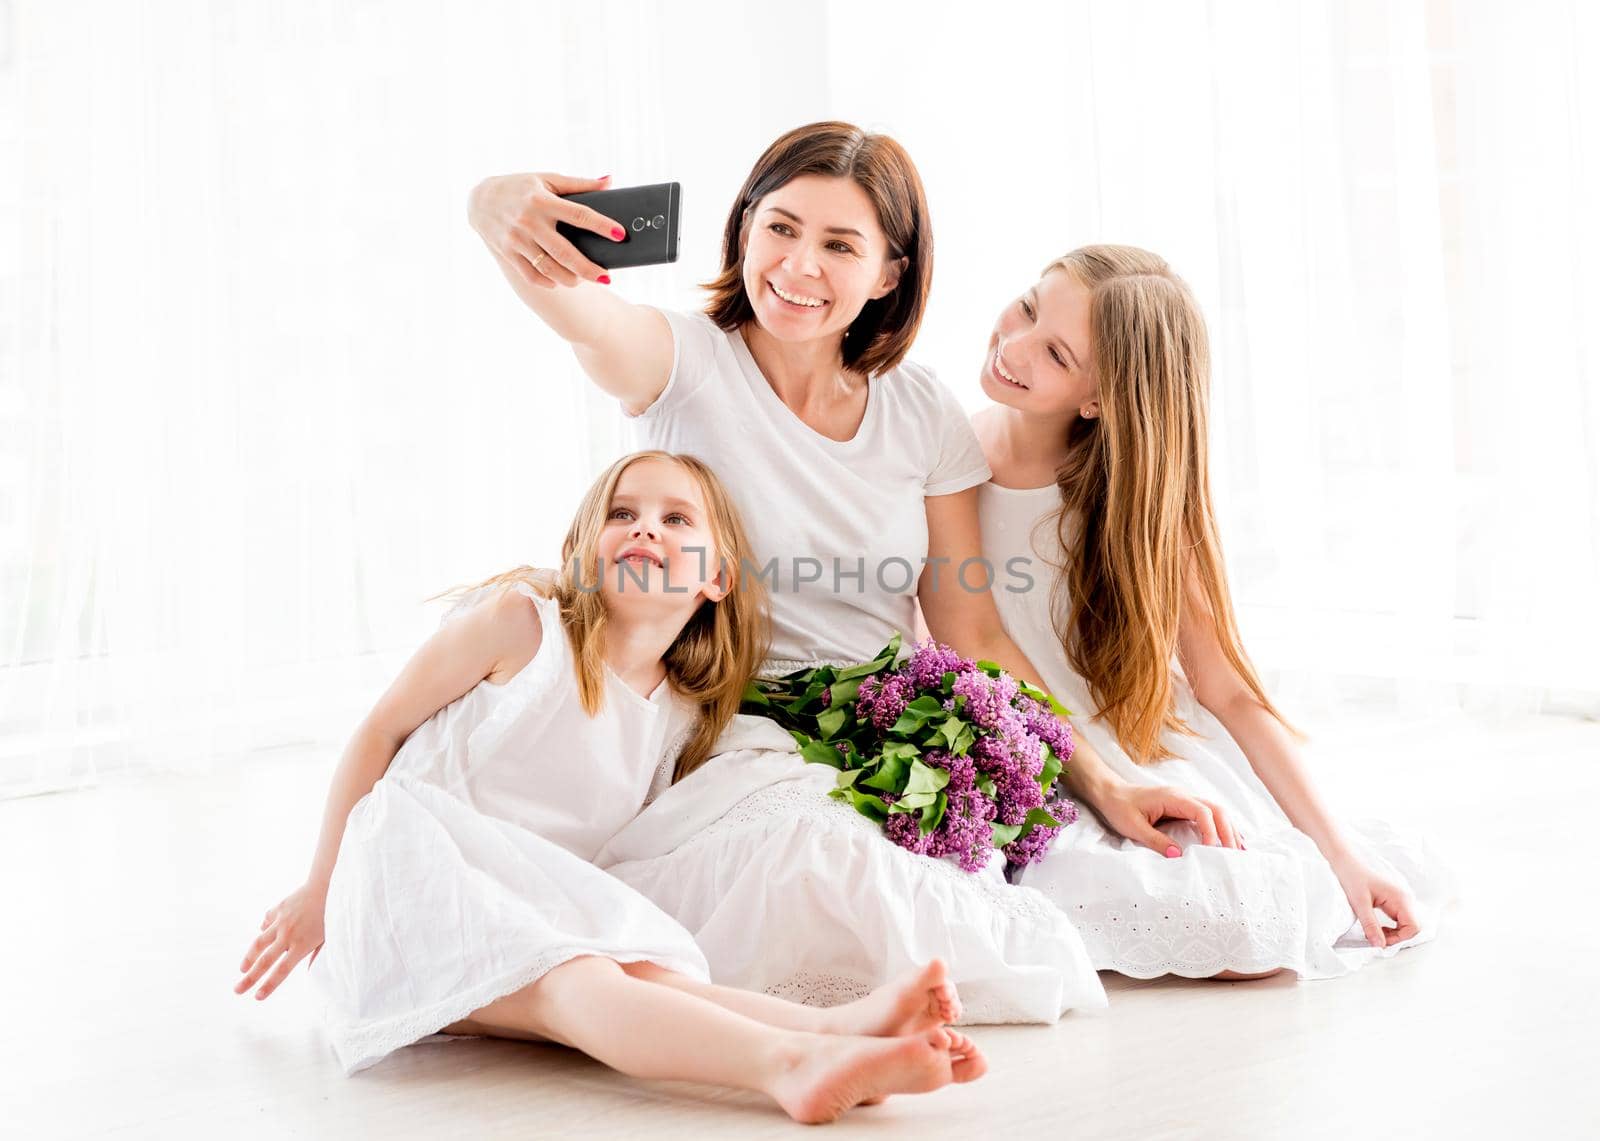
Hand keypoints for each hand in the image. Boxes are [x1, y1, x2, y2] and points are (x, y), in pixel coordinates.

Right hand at [235, 882, 327, 1000]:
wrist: (327, 885)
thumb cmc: (332, 914)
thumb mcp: (329, 939)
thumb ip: (318, 956)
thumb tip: (309, 973)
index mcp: (302, 945)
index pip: (281, 971)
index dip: (268, 985)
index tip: (257, 997)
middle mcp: (288, 934)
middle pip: (265, 961)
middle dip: (250, 978)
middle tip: (237, 990)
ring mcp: (280, 921)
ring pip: (259, 942)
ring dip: (249, 957)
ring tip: (242, 970)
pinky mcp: (278, 909)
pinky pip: (267, 922)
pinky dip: (264, 929)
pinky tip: (263, 934)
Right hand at [467, 171, 624, 288]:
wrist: (480, 199)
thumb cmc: (521, 188)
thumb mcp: (547, 179)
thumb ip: (579, 183)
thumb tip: (610, 181)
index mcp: (543, 200)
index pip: (578, 214)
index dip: (601, 225)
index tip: (620, 235)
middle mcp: (529, 221)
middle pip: (564, 252)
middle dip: (588, 268)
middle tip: (607, 277)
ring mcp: (517, 239)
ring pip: (548, 268)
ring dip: (570, 279)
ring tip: (586, 280)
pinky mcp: (508, 252)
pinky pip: (531, 275)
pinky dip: (548, 282)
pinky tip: (561, 282)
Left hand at [1092, 781, 1243, 855]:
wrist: (1110, 793)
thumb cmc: (1119, 807)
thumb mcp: (1133, 827)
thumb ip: (1155, 840)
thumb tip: (1178, 856)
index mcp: (1173, 797)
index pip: (1202, 811)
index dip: (1211, 831)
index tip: (1213, 850)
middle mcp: (1183, 796)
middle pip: (1216, 809)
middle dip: (1228, 830)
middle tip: (1236, 854)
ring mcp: (1184, 800)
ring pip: (1215, 810)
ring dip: (1228, 828)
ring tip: (1239, 849)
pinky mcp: (1182, 807)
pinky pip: (1207, 814)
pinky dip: (1220, 826)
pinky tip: (1227, 840)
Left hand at [1329, 853, 1419, 948]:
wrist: (1346, 865)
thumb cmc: (1353, 878)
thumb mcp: (1359, 904)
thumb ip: (1370, 925)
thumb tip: (1379, 945)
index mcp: (1401, 898)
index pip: (1413, 927)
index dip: (1399, 938)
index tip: (1381, 940)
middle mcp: (1405, 899)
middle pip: (1411, 927)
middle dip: (1396, 937)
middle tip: (1376, 937)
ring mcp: (1401, 900)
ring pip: (1406, 925)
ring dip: (1393, 933)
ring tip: (1374, 931)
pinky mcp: (1395, 902)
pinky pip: (1399, 920)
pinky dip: (1390, 928)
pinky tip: (1377, 927)